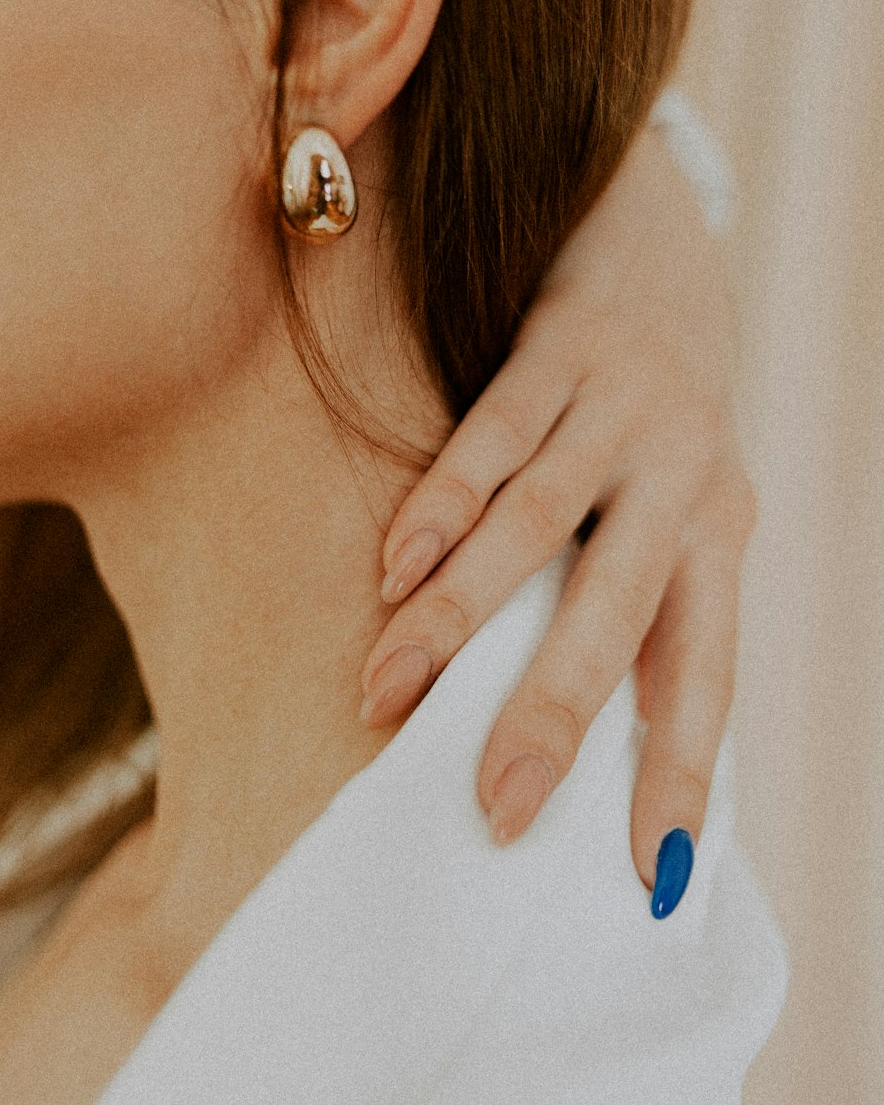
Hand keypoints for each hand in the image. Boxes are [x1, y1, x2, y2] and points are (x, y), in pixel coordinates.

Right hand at [358, 118, 757, 900]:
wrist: (663, 234)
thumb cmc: (658, 405)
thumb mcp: (676, 498)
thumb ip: (639, 595)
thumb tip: (586, 726)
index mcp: (721, 532)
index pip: (707, 674)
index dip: (684, 775)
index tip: (654, 876)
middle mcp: (687, 475)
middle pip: (617, 612)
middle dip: (554, 713)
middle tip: (497, 805)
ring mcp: (627, 407)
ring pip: (534, 525)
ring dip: (458, 613)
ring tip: (389, 689)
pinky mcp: (567, 346)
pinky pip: (497, 433)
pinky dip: (443, 501)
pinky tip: (396, 564)